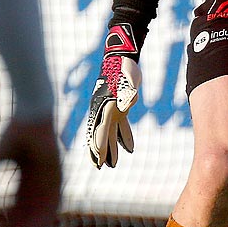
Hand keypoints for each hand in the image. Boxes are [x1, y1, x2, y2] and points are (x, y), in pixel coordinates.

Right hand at [0, 116, 61, 226]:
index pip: (18, 206)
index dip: (11, 222)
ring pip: (44, 209)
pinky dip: (49, 213)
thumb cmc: (12, 134)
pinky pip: (56, 198)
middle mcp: (39, 181)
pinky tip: (43, 226)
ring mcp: (50, 178)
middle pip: (32, 211)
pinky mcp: (59, 174)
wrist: (30, 116)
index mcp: (24, 177)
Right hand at [87, 23, 141, 168]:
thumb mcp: (126, 79)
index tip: (98, 160)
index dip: (99, 145)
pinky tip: (129, 149)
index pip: (99, 129)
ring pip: (110, 133)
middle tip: (100, 167)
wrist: (122, 58)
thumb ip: (125, 93)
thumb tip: (125, 106)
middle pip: (101, 135)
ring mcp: (110, 110)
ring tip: (113, 165)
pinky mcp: (119, 108)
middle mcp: (103, 110)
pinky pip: (120, 126)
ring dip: (111, 148)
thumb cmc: (123, 69)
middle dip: (101, 152)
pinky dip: (124, 137)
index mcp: (104, 105)